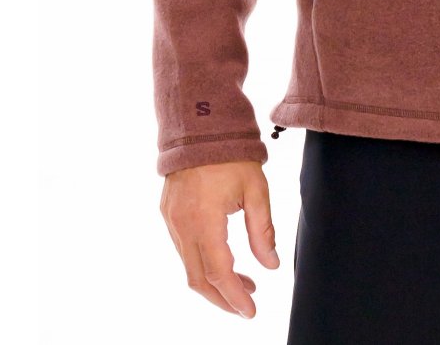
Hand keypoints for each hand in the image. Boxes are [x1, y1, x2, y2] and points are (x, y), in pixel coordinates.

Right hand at [159, 160, 279, 317]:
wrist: (199, 126)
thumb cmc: (230, 154)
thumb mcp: (256, 191)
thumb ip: (263, 231)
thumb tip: (271, 265)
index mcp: (205, 220)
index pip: (219, 272)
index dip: (235, 296)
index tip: (251, 311)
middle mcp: (182, 225)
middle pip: (199, 279)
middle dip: (223, 299)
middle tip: (246, 306)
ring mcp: (172, 221)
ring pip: (189, 267)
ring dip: (214, 282)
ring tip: (244, 284)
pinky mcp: (168, 215)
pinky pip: (184, 250)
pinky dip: (202, 264)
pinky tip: (224, 262)